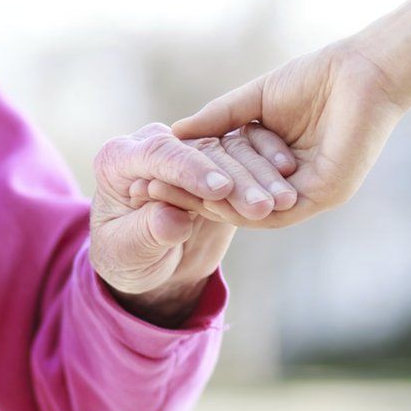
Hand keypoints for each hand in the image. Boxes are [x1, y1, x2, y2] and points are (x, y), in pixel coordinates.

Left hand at [89, 123, 293, 326]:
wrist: (144, 264)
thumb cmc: (126, 258)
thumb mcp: (128, 252)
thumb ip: (146, 232)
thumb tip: (171, 220)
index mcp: (121, 158)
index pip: (159, 153)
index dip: (191, 170)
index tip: (219, 189)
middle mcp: (157, 146)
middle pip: (202, 151)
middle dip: (235, 178)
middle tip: (262, 205)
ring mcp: (191, 153)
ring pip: (231, 153)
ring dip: (260, 177)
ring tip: (284, 203)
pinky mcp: (219, 165)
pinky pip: (248, 161)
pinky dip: (269, 174)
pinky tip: (289, 191)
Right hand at [169, 38, 405, 227]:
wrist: (360, 72)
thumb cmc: (314, 79)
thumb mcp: (253, 101)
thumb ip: (218, 120)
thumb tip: (174, 134)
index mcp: (275, 165)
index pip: (228, 181)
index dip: (192, 181)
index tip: (154, 178)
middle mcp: (290, 185)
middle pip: (237, 199)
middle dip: (196, 198)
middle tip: (157, 195)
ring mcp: (307, 194)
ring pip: (255, 209)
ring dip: (217, 204)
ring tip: (179, 197)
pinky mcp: (323, 195)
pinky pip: (279, 211)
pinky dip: (245, 206)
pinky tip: (216, 197)